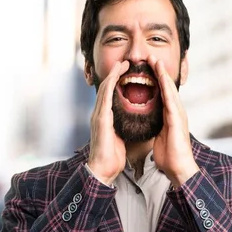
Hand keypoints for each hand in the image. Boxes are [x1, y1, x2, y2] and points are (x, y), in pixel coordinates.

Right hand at [87, 60, 129, 184]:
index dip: (117, 82)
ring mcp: (98, 116)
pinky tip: (115, 76)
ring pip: (105, 89)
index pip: (111, 95)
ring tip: (122, 64)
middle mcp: (99, 114)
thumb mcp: (120, 137)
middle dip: (115, 74)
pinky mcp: (101, 119)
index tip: (127, 73)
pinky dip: (110, 85)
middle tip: (125, 62)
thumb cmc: (112, 156)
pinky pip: (105, 98)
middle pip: (107, 88)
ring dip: (113, 75)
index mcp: (105, 118)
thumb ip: (123, 126)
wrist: (103, 169)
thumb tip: (133, 121)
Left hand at [148, 56, 198, 187]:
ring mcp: (178, 115)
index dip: (156, 80)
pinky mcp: (177, 120)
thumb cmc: (169, 156)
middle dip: (160, 72)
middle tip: (152, 57)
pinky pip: (171, 101)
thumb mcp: (159, 137)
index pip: (162, 94)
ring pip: (170, 90)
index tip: (149, 68)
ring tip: (156, 62)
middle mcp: (176, 112)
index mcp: (170, 116)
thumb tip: (150, 123)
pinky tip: (162, 79)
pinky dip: (166, 89)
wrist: (178, 168)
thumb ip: (157, 127)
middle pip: (167, 88)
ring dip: (163, 75)